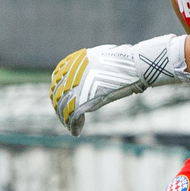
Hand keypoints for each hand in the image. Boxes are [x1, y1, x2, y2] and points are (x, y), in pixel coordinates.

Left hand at [49, 34, 189, 135]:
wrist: (134, 67)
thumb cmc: (125, 62)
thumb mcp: (103, 57)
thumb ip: (91, 65)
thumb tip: (94, 71)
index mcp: (74, 61)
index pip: (57, 77)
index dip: (57, 91)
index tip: (61, 99)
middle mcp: (70, 73)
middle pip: (56, 93)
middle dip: (59, 106)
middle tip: (64, 115)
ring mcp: (75, 87)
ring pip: (62, 107)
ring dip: (64, 119)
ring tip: (70, 126)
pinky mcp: (82, 101)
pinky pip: (71, 117)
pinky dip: (73, 126)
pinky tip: (76, 132)